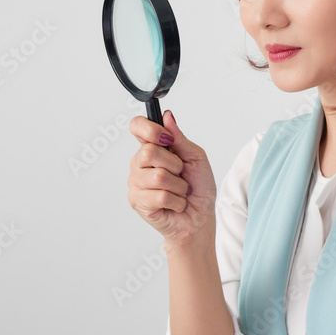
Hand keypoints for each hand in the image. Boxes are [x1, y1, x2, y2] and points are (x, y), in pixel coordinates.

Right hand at [127, 110, 217, 246]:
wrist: (200, 218)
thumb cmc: (198, 188)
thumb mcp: (195, 157)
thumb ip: (180, 138)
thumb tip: (167, 116)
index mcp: (152, 148)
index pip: (137, 126)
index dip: (149, 129)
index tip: (167, 139)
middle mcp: (139, 163)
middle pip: (149, 152)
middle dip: (174, 165)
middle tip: (180, 174)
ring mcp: (136, 183)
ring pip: (158, 176)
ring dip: (179, 186)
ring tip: (180, 191)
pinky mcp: (137, 202)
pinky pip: (160, 195)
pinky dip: (177, 201)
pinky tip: (175, 204)